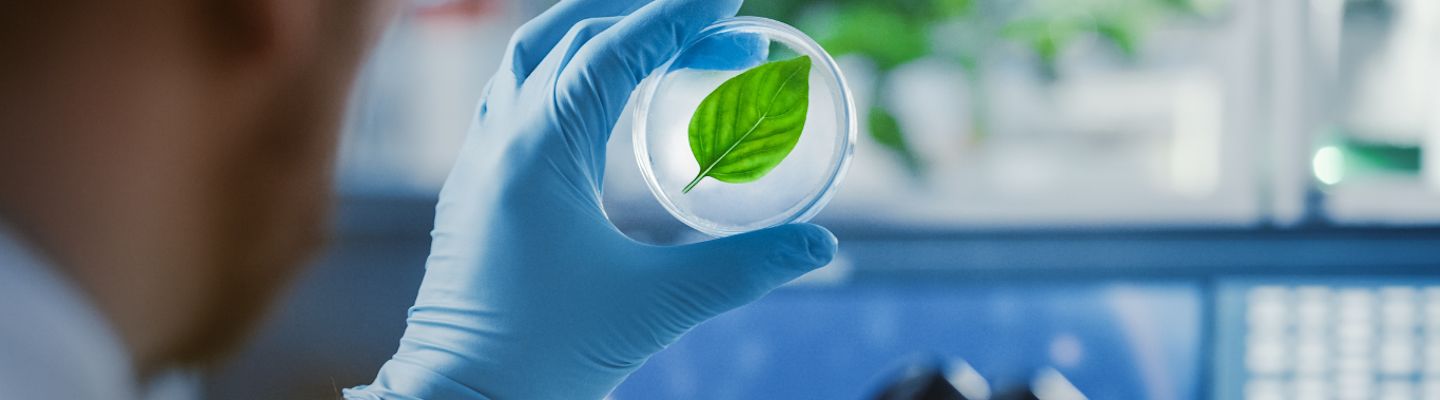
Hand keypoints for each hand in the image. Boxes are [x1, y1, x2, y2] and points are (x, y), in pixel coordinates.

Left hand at [344, 0, 837, 398]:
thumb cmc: (544, 356)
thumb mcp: (654, 306)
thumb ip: (741, 270)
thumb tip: (819, 247)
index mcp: (539, 153)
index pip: (614, 53)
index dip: (676, 18)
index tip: (726, 2)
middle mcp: (501, 142)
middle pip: (572, 41)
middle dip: (648, 23)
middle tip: (715, 31)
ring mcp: (479, 163)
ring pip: (531, 62)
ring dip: (593, 37)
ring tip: (653, 40)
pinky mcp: (473, 190)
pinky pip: (514, 99)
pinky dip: (562, 76)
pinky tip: (593, 101)